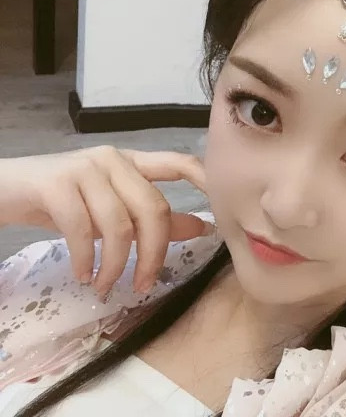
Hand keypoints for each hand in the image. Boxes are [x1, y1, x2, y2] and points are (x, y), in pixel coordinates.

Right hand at [0, 147, 211, 297]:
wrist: (2, 190)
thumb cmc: (62, 201)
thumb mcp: (111, 210)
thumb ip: (153, 217)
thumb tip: (204, 227)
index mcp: (132, 163)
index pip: (178, 163)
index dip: (205, 181)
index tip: (223, 208)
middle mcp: (114, 160)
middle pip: (154, 208)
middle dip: (154, 253)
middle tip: (144, 284)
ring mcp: (85, 168)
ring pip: (120, 224)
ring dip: (116, 265)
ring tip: (107, 285)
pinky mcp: (57, 183)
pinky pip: (83, 229)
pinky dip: (87, 259)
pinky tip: (84, 275)